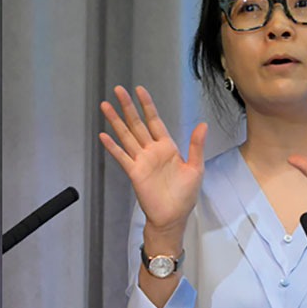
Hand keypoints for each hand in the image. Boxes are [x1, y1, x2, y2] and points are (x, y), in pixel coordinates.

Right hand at [99, 85, 206, 234]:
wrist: (173, 217)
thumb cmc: (185, 195)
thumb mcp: (196, 168)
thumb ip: (196, 146)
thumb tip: (202, 125)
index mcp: (167, 147)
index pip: (154, 121)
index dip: (147, 105)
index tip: (139, 90)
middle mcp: (151, 151)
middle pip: (136, 124)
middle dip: (127, 107)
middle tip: (118, 90)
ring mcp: (141, 161)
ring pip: (126, 136)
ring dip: (115, 121)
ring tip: (106, 106)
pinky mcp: (134, 173)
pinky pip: (121, 157)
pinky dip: (112, 146)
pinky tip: (104, 136)